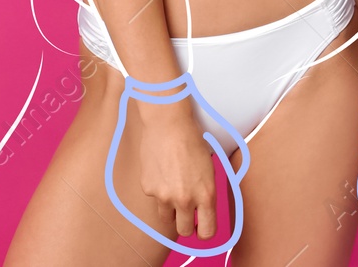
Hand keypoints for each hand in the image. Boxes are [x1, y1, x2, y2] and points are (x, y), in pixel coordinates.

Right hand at [136, 99, 217, 240]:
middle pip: (184, 231)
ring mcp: (164, 196)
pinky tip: (161, 170)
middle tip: (186, 210)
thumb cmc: (192, 142)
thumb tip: (202, 211)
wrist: (168, 124)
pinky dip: (157, 189)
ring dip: (170, 208)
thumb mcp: (209, 170)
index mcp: (206, 196)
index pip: (207, 233)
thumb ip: (206, 194)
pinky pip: (154, 198)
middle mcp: (185, 200)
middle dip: (186, 223)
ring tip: (172, 186)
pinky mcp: (149, 189)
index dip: (204, 231)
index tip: (201, 226)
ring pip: (166, 218)